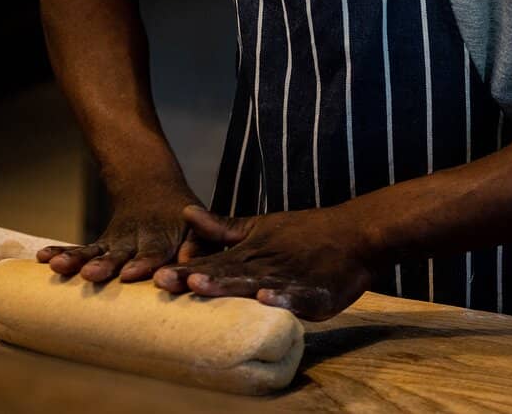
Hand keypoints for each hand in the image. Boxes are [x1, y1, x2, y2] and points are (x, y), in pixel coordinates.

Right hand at [37, 182, 202, 282]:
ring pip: (95, 252)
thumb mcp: (198, 228)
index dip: (144, 262)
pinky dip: (63, 252)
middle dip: (105, 265)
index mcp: (163, 237)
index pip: (154, 251)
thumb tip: (193, 262)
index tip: (132, 274)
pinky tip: (43, 258)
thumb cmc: (185, 222)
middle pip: (119, 254)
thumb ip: (199, 245)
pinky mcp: (102, 245)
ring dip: (76, 259)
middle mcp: (136, 240)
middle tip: (90, 275)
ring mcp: (116, 244)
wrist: (154, 190)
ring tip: (57, 266)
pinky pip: (81, 249)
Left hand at [152, 205, 375, 320]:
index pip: (213, 263)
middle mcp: (266, 265)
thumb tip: (185, 212)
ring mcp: (290, 279)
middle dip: (195, 279)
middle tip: (164, 281)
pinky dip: (283, 298)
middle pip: (226, 274)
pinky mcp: (315, 294)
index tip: (155, 275)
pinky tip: (266, 299)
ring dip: (228, 285)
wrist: (357, 235)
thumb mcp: (261, 225)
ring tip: (201, 287)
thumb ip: (223, 227)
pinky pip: (297, 297)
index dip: (185, 269)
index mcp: (252, 252)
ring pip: (254, 283)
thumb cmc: (307, 233)